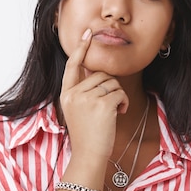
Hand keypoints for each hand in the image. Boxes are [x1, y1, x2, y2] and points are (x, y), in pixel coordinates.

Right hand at [60, 29, 128, 161]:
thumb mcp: (78, 110)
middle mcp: (74, 94)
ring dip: (118, 95)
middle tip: (111, 105)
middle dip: (110, 87)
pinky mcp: (102, 104)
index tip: (87, 34)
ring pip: (111, 82)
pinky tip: (120, 113)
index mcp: (66, 94)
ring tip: (114, 112)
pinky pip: (119, 93)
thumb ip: (83, 91)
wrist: (89, 156)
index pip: (72, 66)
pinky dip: (124, 102)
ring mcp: (87, 99)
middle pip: (99, 74)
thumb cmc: (87, 135)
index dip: (80, 49)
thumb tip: (95, 71)